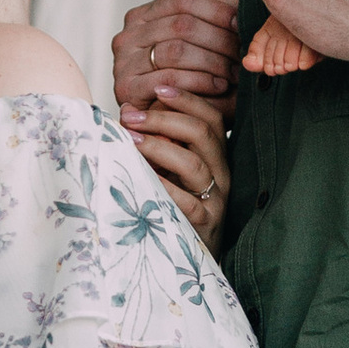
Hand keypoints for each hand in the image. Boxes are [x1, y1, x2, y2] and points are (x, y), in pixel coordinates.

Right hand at [112, 0, 237, 115]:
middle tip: (246, 53)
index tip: (243, 25)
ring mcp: (122, 63)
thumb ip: (186, 1)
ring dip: (214, 62)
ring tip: (237, 72)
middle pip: (182, 25)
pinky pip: (169, 78)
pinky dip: (199, 82)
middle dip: (220, 40)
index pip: (183, 1)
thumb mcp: (187, 39)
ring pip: (177, 51)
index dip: (218, 11)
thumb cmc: (181, 79)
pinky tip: (219, 87)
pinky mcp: (126, 90)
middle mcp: (125, 36)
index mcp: (140, 16)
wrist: (163, 127)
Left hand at [130, 94, 230, 247]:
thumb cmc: (176, 209)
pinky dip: (164, 187)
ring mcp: (215, 200)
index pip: (211, 118)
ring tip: (130, 140)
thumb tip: (128, 114)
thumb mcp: (172, 172)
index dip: (187, 100)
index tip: (159, 88)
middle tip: (131, 116)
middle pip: (203, 133)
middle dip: (164, 119)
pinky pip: (187, 203)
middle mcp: (221, 174)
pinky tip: (143, 177)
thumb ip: (159, 144)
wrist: (194, 260)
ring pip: (193, 164)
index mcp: (216, 157)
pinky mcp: (205, 225)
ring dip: (159, 147)